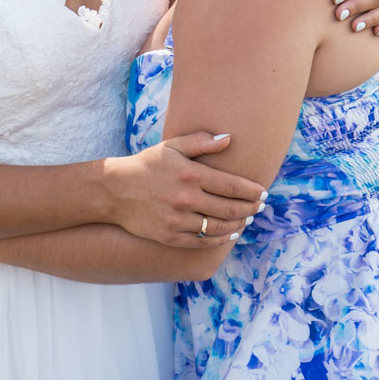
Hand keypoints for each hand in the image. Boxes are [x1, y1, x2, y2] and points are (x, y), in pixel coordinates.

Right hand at [103, 132, 264, 248]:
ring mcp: (178, 220)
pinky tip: (229, 232)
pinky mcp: (170, 236)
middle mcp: (186, 199)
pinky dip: (220, 238)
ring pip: (219, 227)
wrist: (114, 191)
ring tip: (247, 219)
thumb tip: (229, 138)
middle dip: (250, 208)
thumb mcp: (172, 146)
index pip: (232, 186)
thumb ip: (201, 142)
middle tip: (259, 207)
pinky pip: (202, 241)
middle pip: (230, 208)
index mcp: (190, 175)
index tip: (263, 192)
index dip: (252, 191)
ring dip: (238, 224)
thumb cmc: (147, 165)